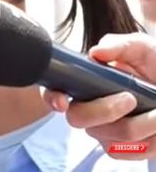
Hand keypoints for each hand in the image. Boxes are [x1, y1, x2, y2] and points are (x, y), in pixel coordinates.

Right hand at [43, 32, 155, 159]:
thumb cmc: (154, 65)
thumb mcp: (140, 47)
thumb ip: (118, 45)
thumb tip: (96, 52)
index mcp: (84, 83)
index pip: (54, 92)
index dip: (52, 98)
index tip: (63, 101)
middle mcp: (88, 109)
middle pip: (77, 119)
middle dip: (104, 110)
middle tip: (130, 98)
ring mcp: (105, 131)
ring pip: (109, 138)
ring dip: (140, 124)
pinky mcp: (124, 149)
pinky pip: (128, 152)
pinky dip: (148, 139)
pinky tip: (155, 123)